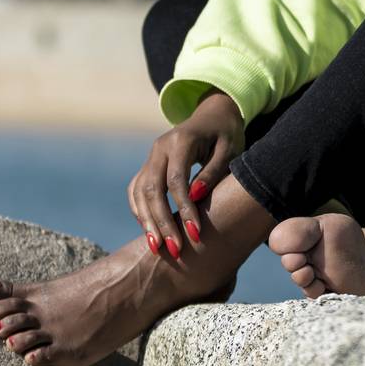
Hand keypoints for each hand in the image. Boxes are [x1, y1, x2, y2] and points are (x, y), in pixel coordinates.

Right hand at [128, 88, 245, 258]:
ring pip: (139, 192)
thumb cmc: (226, 135)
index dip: (184, 208)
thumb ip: (212, 172)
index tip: (195, 234)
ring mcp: (150, 156)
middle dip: (161, 222)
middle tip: (175, 250)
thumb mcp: (229, 150)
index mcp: (181, 140)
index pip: (176, 180)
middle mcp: (159, 148)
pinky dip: (139, 211)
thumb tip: (195, 196)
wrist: (212, 115)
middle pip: (152, 189)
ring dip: (146, 221)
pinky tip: (149, 231)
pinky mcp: (148, 165)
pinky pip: (136, 190)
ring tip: (157, 248)